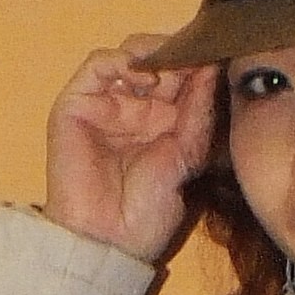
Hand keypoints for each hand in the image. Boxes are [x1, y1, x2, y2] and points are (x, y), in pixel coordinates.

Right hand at [44, 37, 219, 265]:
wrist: (109, 241)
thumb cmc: (147, 213)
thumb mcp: (186, 157)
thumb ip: (198, 112)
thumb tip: (212, 68)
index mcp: (162, 122)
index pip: (181, 79)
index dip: (197, 65)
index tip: (217, 57)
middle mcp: (134, 108)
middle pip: (157, 61)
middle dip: (178, 55)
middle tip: (195, 55)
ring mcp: (105, 103)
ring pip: (129, 56)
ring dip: (152, 52)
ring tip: (171, 65)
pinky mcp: (78, 103)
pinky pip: (98, 64)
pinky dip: (121, 60)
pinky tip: (144, 75)